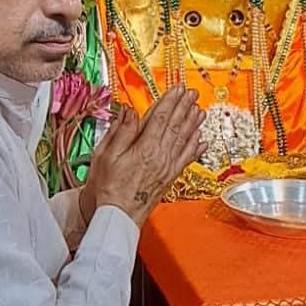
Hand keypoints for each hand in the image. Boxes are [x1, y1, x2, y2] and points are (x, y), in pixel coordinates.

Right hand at [80, 87, 204, 227]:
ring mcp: (167, 167)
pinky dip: (195, 147)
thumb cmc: (107, 188)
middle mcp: (160, 156)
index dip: (170, 101)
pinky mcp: (170, 177)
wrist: (117, 216)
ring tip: (200, 110)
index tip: (177, 88)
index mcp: (144, 148)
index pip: (161, 118)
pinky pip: (187, 159)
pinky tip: (201, 139)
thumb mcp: (105, 155)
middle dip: (185, 107)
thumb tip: (130, 111)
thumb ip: (121, 132)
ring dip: (193, 123)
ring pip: (184, 140)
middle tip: (193, 93)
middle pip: (176, 126)